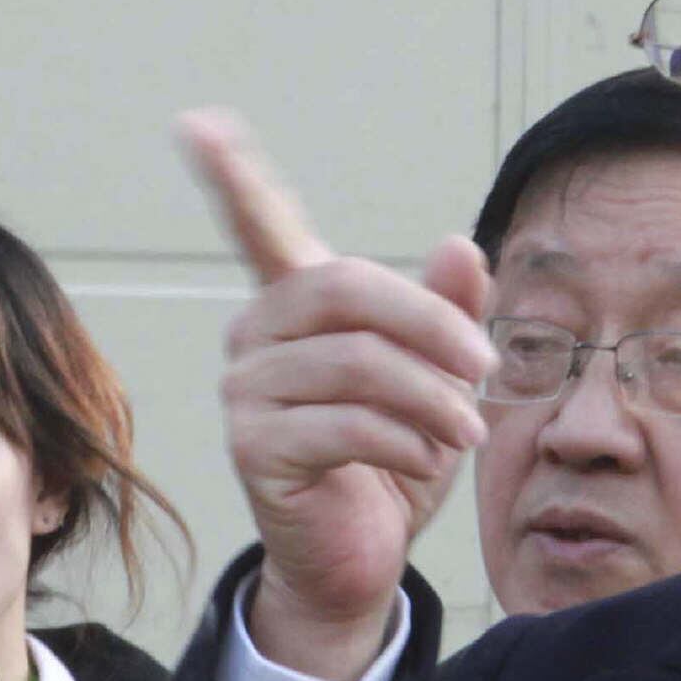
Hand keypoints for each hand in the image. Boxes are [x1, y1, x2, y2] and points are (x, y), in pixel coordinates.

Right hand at [178, 110, 491, 680]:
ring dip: (430, 398)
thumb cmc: (393, 462)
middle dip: (429, 322)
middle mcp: (258, 337)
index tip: (196, 121)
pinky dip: (404, 439)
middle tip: (484, 367)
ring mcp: (246, 392)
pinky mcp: (252, 450)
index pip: (258, 226)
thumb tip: (460, 244)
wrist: (361, 559)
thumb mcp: (439, 382)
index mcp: (298, 308)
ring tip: (465, 430)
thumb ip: (448, 313)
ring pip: (355, 362)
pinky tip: (425, 458)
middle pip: (344, 287)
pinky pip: (344, 423)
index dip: (232, 174)